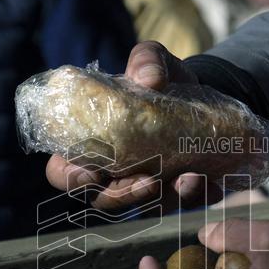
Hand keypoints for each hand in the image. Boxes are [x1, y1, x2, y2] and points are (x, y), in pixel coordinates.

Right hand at [44, 41, 215, 209]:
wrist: (203, 93)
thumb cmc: (161, 78)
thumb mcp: (152, 60)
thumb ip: (146, 61)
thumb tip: (150, 80)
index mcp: (90, 141)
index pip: (63, 171)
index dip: (71, 178)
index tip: (90, 172)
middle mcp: (113, 170)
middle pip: (101, 200)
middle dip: (122, 196)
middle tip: (148, 181)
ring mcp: (145, 185)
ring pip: (143, 209)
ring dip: (164, 199)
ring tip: (187, 179)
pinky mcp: (178, 191)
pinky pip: (182, 205)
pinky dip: (193, 196)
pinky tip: (205, 182)